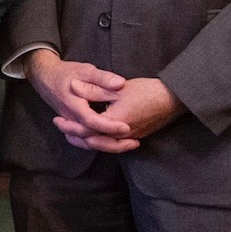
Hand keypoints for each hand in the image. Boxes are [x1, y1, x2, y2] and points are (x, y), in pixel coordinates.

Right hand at [24, 49, 130, 149]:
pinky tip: (114, 143)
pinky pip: (83, 141)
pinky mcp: (72, 126)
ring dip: (108, 147)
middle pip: (90, 138)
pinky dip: (99, 144)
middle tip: (134, 141)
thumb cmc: (66, 73)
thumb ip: (103, 78)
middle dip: (113, 143)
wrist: (45, 77)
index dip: (108, 126)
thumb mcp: (85, 70)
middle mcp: (70, 118)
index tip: (127, 127)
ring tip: (128, 145)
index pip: (91, 121)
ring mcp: (70, 124)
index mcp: (73, 104)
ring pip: (87, 143)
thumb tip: (120, 83)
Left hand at [52, 75, 183, 152]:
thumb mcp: (117, 88)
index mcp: (114, 123)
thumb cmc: (147, 91)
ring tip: (73, 133)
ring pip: (103, 145)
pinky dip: (100, 140)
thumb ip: (93, 89)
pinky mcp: (135, 136)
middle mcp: (122, 135)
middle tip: (60, 127)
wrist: (173, 98)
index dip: (70, 126)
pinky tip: (93, 134)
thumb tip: (72, 86)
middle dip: (75, 136)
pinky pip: (113, 143)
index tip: (57, 118)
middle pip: (93, 142)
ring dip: (87, 140)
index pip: (86, 131)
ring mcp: (130, 138)